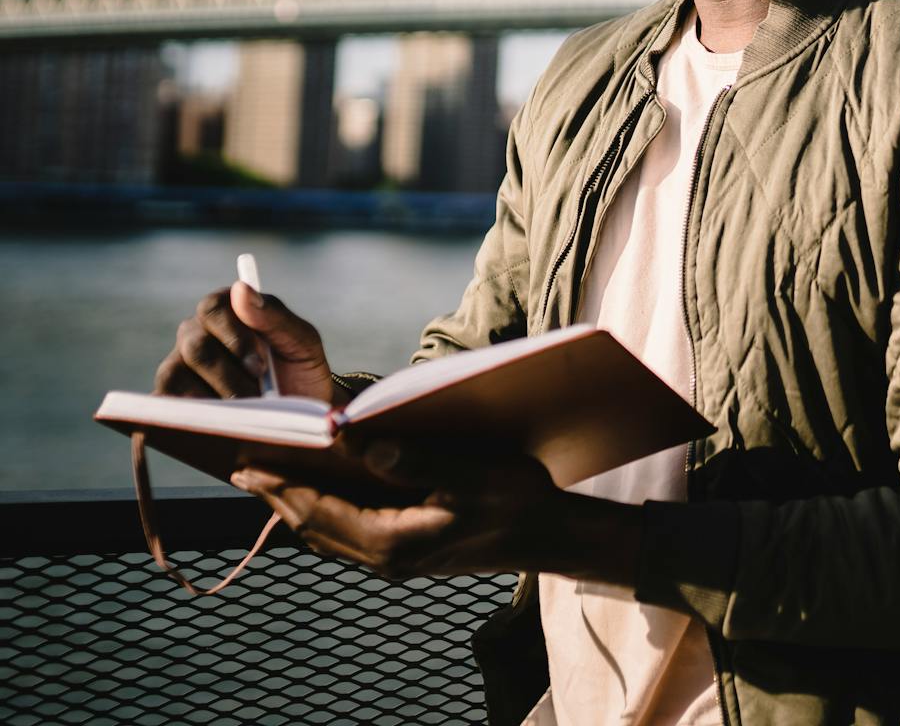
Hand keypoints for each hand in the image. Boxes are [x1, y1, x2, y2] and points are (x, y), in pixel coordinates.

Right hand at [153, 281, 337, 402]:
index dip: (233, 336)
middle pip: (195, 346)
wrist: (299, 417)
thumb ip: (275, 316)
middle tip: (258, 395)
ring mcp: (178, 368)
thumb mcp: (302, 343)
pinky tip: (220, 424)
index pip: (212, 308)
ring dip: (214, 398)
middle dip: (229, 375)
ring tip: (246, 412)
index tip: (259, 364)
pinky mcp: (169, 400)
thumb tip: (241, 288)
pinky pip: (164, 404)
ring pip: (176, 376)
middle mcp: (195, 335)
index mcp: (226, 312)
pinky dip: (191, 415)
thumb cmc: (300, 371)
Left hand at [230, 439, 640, 581]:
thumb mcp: (475, 474)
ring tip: (268, 479)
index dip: (280, 487)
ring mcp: (395, 562)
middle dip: (276, 497)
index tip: (246, 464)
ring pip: (326, 536)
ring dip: (296, 507)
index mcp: (395, 540)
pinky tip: (319, 496)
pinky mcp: (406, 555)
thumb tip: (360, 445)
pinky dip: (323, 514)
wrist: (550, 536)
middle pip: (313, 528)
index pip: (319, 512)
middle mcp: (386, 558)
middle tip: (242, 466)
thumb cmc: (519, 501)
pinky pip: (347, 537)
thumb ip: (417, 461)